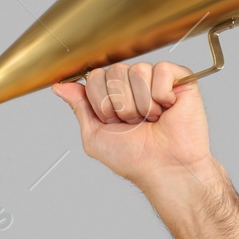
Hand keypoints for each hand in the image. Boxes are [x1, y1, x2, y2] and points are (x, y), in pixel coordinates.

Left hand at [51, 59, 213, 186]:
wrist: (164, 168)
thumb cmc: (134, 158)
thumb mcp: (95, 135)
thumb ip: (79, 107)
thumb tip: (59, 87)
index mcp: (114, 93)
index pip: (95, 77)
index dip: (101, 103)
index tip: (114, 123)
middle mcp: (133, 83)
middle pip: (114, 71)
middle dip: (121, 105)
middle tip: (136, 123)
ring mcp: (156, 79)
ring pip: (137, 71)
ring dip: (141, 104)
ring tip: (152, 119)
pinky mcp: (180, 78)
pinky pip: (160, 70)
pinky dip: (161, 96)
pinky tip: (167, 110)